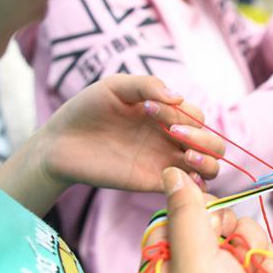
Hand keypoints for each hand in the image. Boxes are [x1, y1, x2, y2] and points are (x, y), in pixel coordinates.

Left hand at [39, 74, 224, 191]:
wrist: (58, 142)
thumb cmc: (86, 109)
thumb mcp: (115, 86)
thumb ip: (147, 85)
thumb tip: (178, 98)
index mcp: (167, 115)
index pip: (198, 116)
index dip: (183, 113)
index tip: (149, 108)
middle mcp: (171, 139)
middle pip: (214, 143)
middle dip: (204, 138)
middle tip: (173, 133)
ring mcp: (164, 162)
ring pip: (209, 167)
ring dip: (208, 161)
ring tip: (187, 156)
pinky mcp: (153, 183)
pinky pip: (186, 188)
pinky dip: (194, 184)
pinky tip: (179, 175)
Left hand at [146, 169, 272, 272]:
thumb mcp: (193, 259)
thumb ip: (186, 211)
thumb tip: (171, 172)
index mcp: (162, 267)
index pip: (172, 217)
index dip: (193, 209)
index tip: (204, 214)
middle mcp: (191, 268)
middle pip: (210, 218)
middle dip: (227, 229)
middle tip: (227, 247)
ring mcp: (224, 272)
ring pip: (241, 227)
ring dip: (250, 246)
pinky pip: (261, 245)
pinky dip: (266, 260)